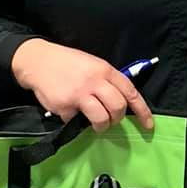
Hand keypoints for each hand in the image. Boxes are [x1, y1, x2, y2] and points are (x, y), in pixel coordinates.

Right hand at [11, 38, 155, 133]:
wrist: (38, 61)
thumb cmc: (67, 63)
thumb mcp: (93, 64)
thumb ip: (107, 80)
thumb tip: (120, 101)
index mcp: (105, 70)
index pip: (130, 92)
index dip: (142, 110)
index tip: (148, 124)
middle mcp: (95, 81)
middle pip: (118, 108)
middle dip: (116, 119)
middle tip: (110, 119)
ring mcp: (79, 94)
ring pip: (102, 119)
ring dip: (101, 126)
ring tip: (96, 124)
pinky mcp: (65, 107)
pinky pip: (77, 122)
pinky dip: (75, 120)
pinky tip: (70, 111)